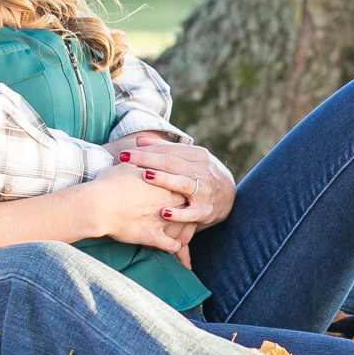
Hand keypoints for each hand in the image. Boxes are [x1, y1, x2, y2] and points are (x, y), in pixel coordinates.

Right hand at [74, 162, 192, 261]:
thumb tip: (140, 154)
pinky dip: (176, 246)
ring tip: (184, 229)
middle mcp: (167, 200)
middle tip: (184, 210)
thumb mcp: (126, 165)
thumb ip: (140, 161)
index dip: (184, 188)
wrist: (97, 204)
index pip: (184, 183)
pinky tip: (176, 245)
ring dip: (185, 228)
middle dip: (187, 207)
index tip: (182, 192)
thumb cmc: (108, 183)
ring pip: (185, 225)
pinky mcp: (153, 236)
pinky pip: (173, 245)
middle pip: (188, 203)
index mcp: (163, 181)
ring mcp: (162, 219)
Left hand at [115, 134, 236, 227]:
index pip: (168, 150)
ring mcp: (206, 191)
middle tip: (124, 160)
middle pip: (171, 163)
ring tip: (145, 177)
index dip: (145, 150)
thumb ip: (165, 150)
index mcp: (198, 155)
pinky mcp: (206, 211)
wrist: (229, 196)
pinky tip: (163, 212)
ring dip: (164, 180)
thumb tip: (139, 141)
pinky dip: (178, 213)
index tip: (124, 152)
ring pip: (183, 183)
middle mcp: (203, 171)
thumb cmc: (201, 174)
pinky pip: (191, 213)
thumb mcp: (189, 159)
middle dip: (146, 160)